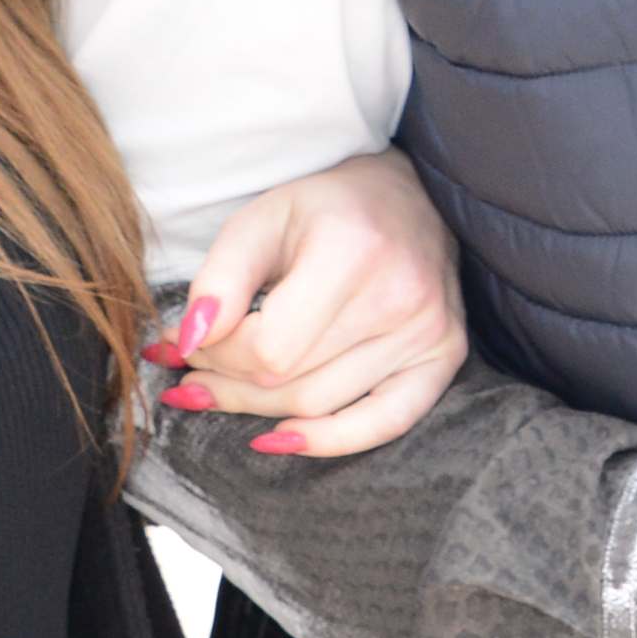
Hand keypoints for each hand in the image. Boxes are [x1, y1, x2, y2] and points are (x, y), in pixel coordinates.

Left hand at [155, 153, 469, 459]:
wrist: (409, 196)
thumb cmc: (324, 208)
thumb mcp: (258, 221)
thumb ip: (218, 280)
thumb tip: (189, 343)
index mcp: (352, 250)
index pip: (269, 348)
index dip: (218, 356)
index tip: (193, 341)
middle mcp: (399, 296)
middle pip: (291, 382)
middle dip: (228, 384)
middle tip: (192, 375)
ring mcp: (430, 331)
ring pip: (322, 406)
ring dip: (259, 410)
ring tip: (219, 392)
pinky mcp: (447, 354)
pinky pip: (388, 421)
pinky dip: (332, 441)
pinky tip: (281, 440)